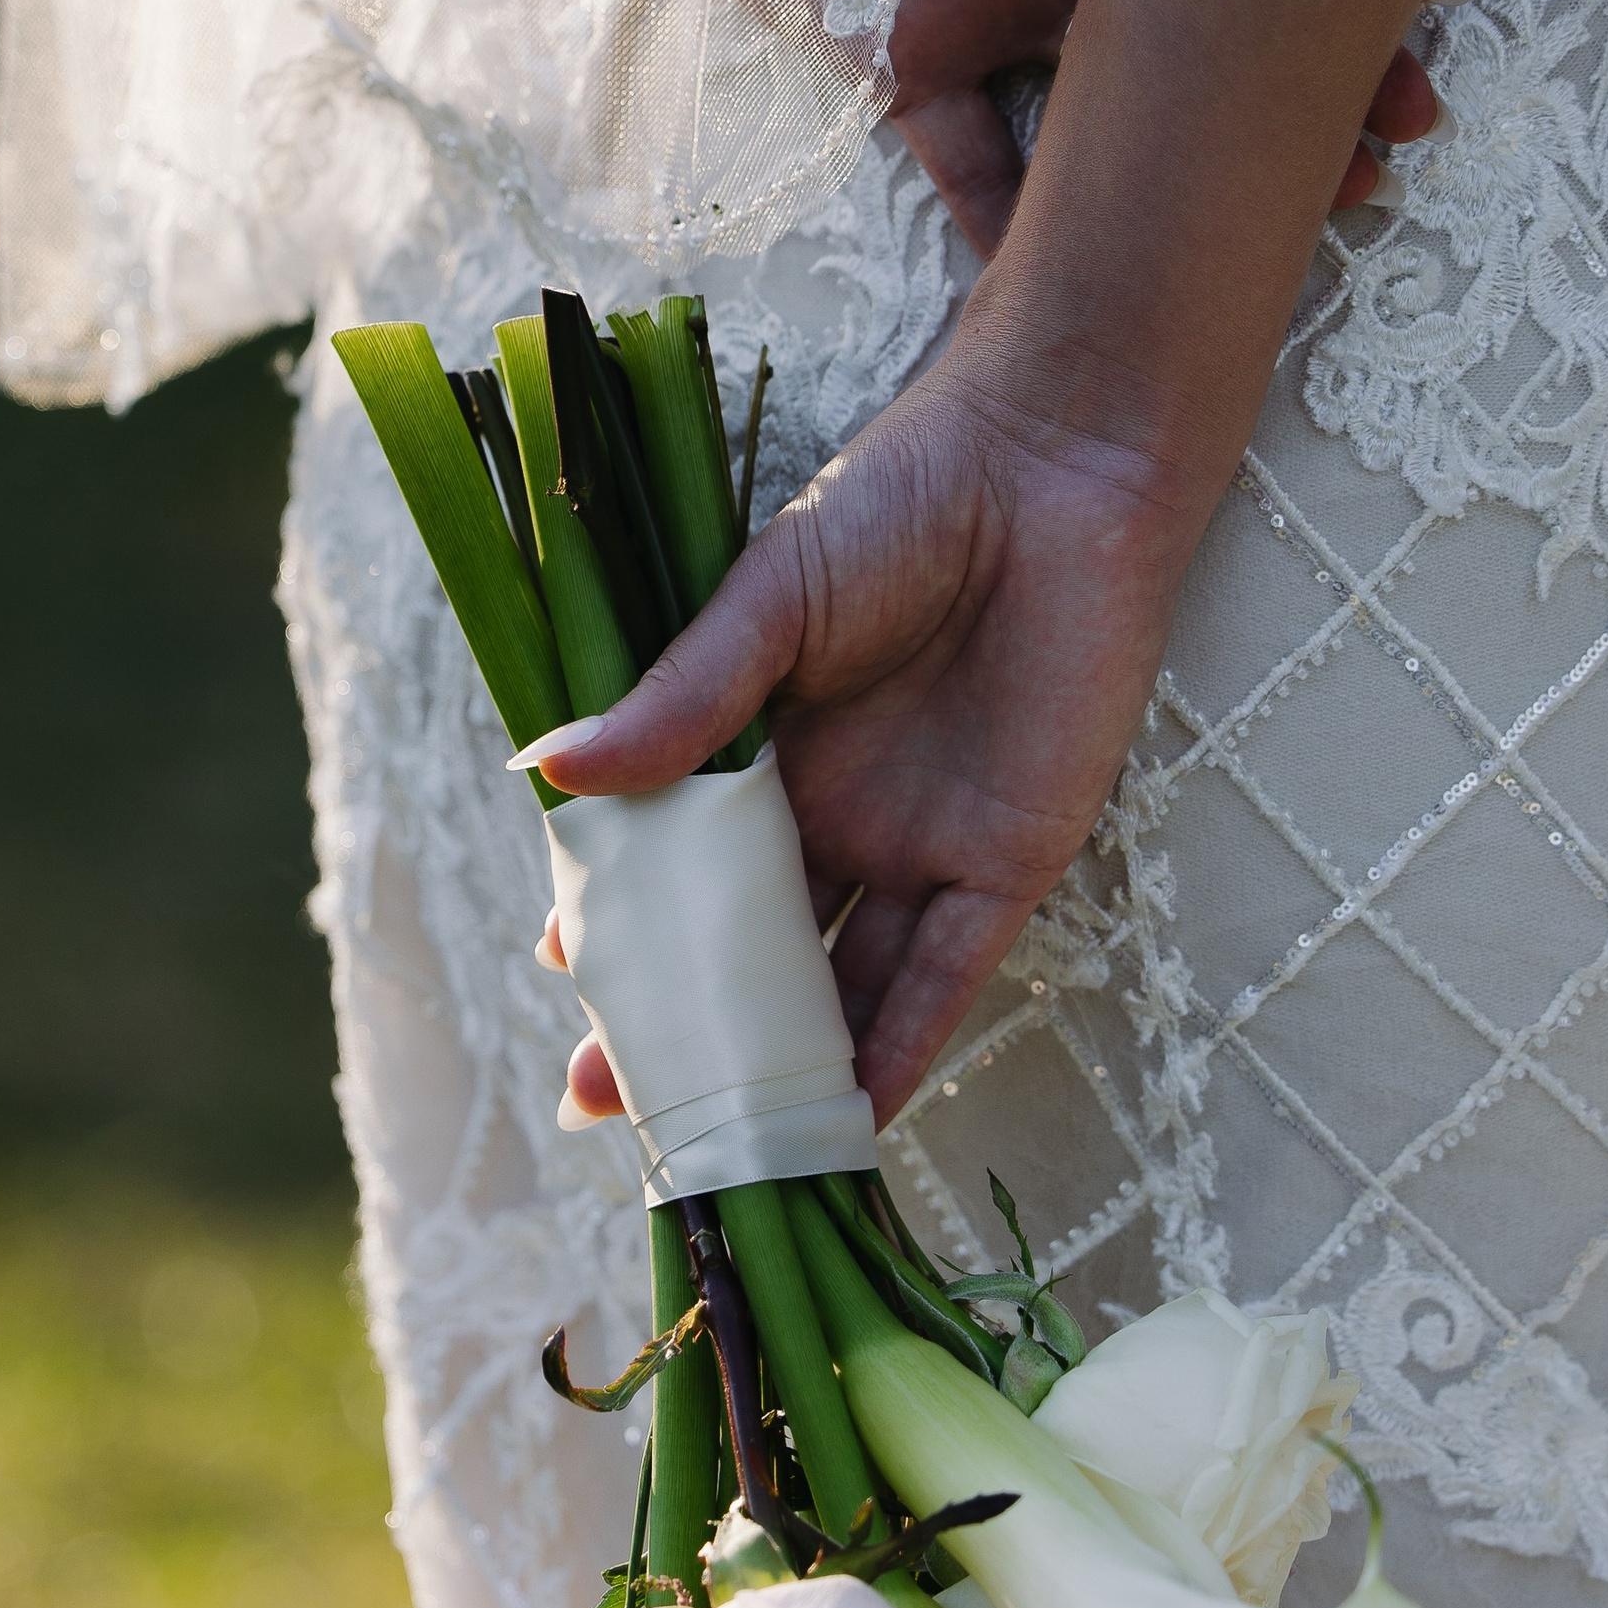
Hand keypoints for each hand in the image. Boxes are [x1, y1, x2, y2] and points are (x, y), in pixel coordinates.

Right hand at [538, 341, 1207, 1127]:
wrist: (1056, 466)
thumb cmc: (907, 503)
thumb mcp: (772, 602)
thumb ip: (683, 700)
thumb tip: (550, 773)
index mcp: (769, 748)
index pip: (684, 866)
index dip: (630, 930)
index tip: (566, 983)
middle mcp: (838, 815)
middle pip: (752, 950)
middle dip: (686, 1029)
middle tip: (607, 1101)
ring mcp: (920, 847)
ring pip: (841, 986)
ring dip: (784, 1066)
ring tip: (715, 1141)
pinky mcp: (1008, 863)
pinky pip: (945, 979)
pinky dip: (897, 1052)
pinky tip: (845, 1118)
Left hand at [733, 0, 1439, 257]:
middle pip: (1207, 14)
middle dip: (1311, 66)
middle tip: (1403, 121)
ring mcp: (998, 10)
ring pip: (1128, 102)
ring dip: (1211, 161)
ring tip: (1318, 207)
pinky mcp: (912, 72)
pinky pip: (976, 163)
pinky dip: (1014, 222)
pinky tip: (1081, 282)